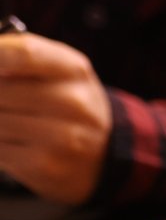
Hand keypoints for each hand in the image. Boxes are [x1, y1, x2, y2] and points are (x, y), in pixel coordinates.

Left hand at [0, 33, 111, 203]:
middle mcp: (74, 103)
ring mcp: (62, 137)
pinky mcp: (44, 166)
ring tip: (8, 118)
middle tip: (4, 99)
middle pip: (0, 90)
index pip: (25, 53)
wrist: (100, 155)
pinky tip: (10, 139)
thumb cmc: (64, 102)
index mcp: (74, 70)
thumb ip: (19, 56)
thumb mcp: (56, 70)